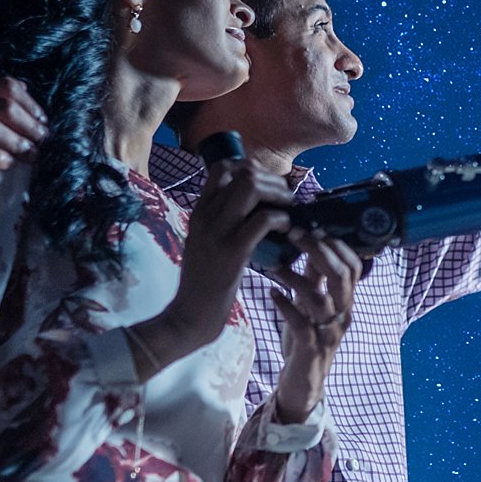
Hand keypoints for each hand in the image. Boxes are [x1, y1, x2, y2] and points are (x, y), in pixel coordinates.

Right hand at [130, 159, 291, 373]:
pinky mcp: (232, 251)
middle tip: (286, 199)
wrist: (190, 314)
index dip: (251, 168)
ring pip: (252, 187)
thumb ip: (222, 218)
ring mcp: (217, 231)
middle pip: (243, 173)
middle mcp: (206, 215)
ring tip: (289, 210)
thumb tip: (254, 201)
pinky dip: (282, 219)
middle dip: (273, 180)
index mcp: (199, 210)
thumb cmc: (204, 279)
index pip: (222, 167)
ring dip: (279, 194)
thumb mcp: (206, 240)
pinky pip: (263, 219)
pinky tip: (287, 231)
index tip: (267, 185)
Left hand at [270, 229, 362, 422]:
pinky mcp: (311, 350)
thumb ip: (313, 278)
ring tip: (274, 265)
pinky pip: (301, 325)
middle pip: (341, 276)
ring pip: (320, 299)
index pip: (353, 266)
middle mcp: (342, 315)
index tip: (311, 227)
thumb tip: (308, 244)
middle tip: (294, 235)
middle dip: (319, 251)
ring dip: (296, 278)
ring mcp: (328, 333)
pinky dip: (285, 307)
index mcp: (345, 302)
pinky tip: (271, 294)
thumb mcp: (310, 305)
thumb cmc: (306, 339)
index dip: (335, 244)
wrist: (303, 384)